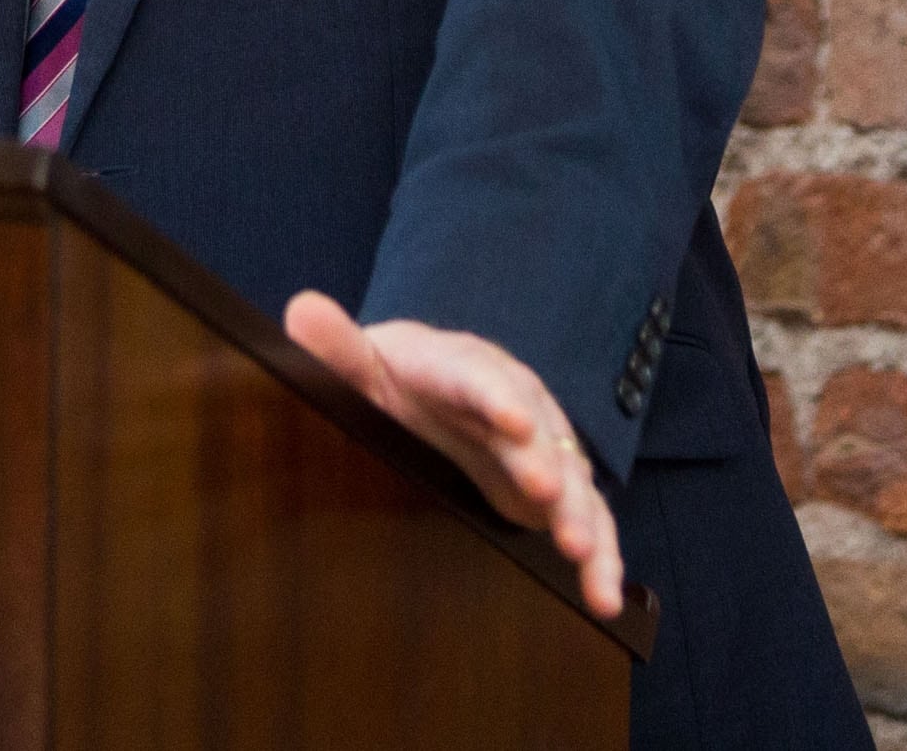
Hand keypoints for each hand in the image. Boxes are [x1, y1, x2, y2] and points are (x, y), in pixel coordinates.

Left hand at [284, 290, 623, 621]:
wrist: (419, 395)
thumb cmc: (387, 380)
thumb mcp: (359, 368)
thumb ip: (337, 350)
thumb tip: (302, 310)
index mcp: (458, 364)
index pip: (477, 375)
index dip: (495, 397)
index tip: (512, 421)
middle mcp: (510, 398)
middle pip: (535, 429)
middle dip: (545, 463)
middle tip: (550, 494)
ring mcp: (538, 445)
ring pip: (569, 477)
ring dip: (579, 515)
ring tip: (581, 554)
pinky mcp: (553, 488)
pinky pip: (585, 519)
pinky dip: (599, 556)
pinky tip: (603, 595)